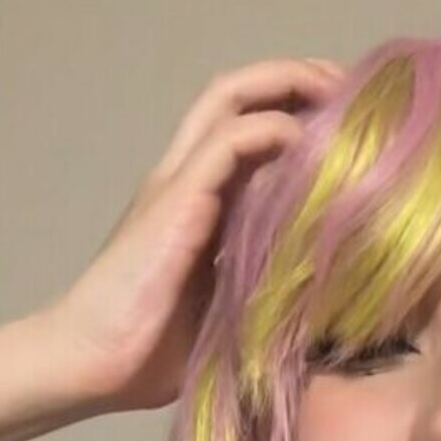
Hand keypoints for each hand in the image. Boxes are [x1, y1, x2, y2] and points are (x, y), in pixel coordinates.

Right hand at [46, 57, 344, 413]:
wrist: (88, 363)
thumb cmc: (150, 351)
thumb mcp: (228, 312)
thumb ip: (264, 288)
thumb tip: (325, 305)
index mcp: (198, 199)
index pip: (247, 127)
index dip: (296, 111)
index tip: (351, 123)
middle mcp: (185, 177)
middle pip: (238, 94)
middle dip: (297, 78)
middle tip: (352, 88)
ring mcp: (176, 183)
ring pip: (230, 99)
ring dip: (287, 85)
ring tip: (338, 92)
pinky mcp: (175, 201)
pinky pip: (227, 143)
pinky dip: (271, 131)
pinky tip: (309, 144)